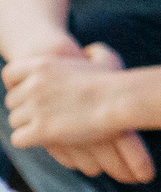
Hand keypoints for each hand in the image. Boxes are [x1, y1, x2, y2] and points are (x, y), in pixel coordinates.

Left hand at [4, 44, 151, 182]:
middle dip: (26, 109)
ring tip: (49, 129)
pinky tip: (46, 139)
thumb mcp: (105, 59)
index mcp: (41, 65)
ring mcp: (34, 108)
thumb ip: (94, 51)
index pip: (9, 75)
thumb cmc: (115, 83)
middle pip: (12, 101)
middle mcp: (32, 85)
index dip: (16, 86)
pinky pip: (19, 138)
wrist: (119, 102)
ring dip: (29, 125)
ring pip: (15, 121)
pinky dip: (29, 140)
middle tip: (45, 115)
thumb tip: (89, 51)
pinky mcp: (40, 130)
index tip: (29, 94)